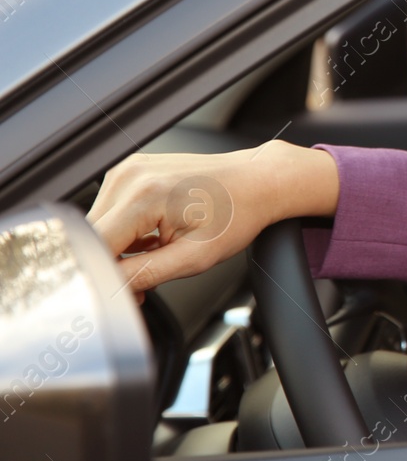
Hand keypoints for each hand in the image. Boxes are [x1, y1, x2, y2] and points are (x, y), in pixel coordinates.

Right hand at [87, 140, 339, 301]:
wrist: (259, 180)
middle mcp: (130, 176)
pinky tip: (154, 234)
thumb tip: (110, 288)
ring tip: (159, 250)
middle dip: (113, 264)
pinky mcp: (132, 170)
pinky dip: (127, 229)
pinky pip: (113, 209)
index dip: (104, 275)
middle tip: (146, 280)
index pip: (95, 245)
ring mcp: (129, 168)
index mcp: (144, 194)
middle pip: (93, 235)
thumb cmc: (239, 213)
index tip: (126, 292)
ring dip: (120, 246)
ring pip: (100, 224)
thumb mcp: (195, 258)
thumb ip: (145, 275)